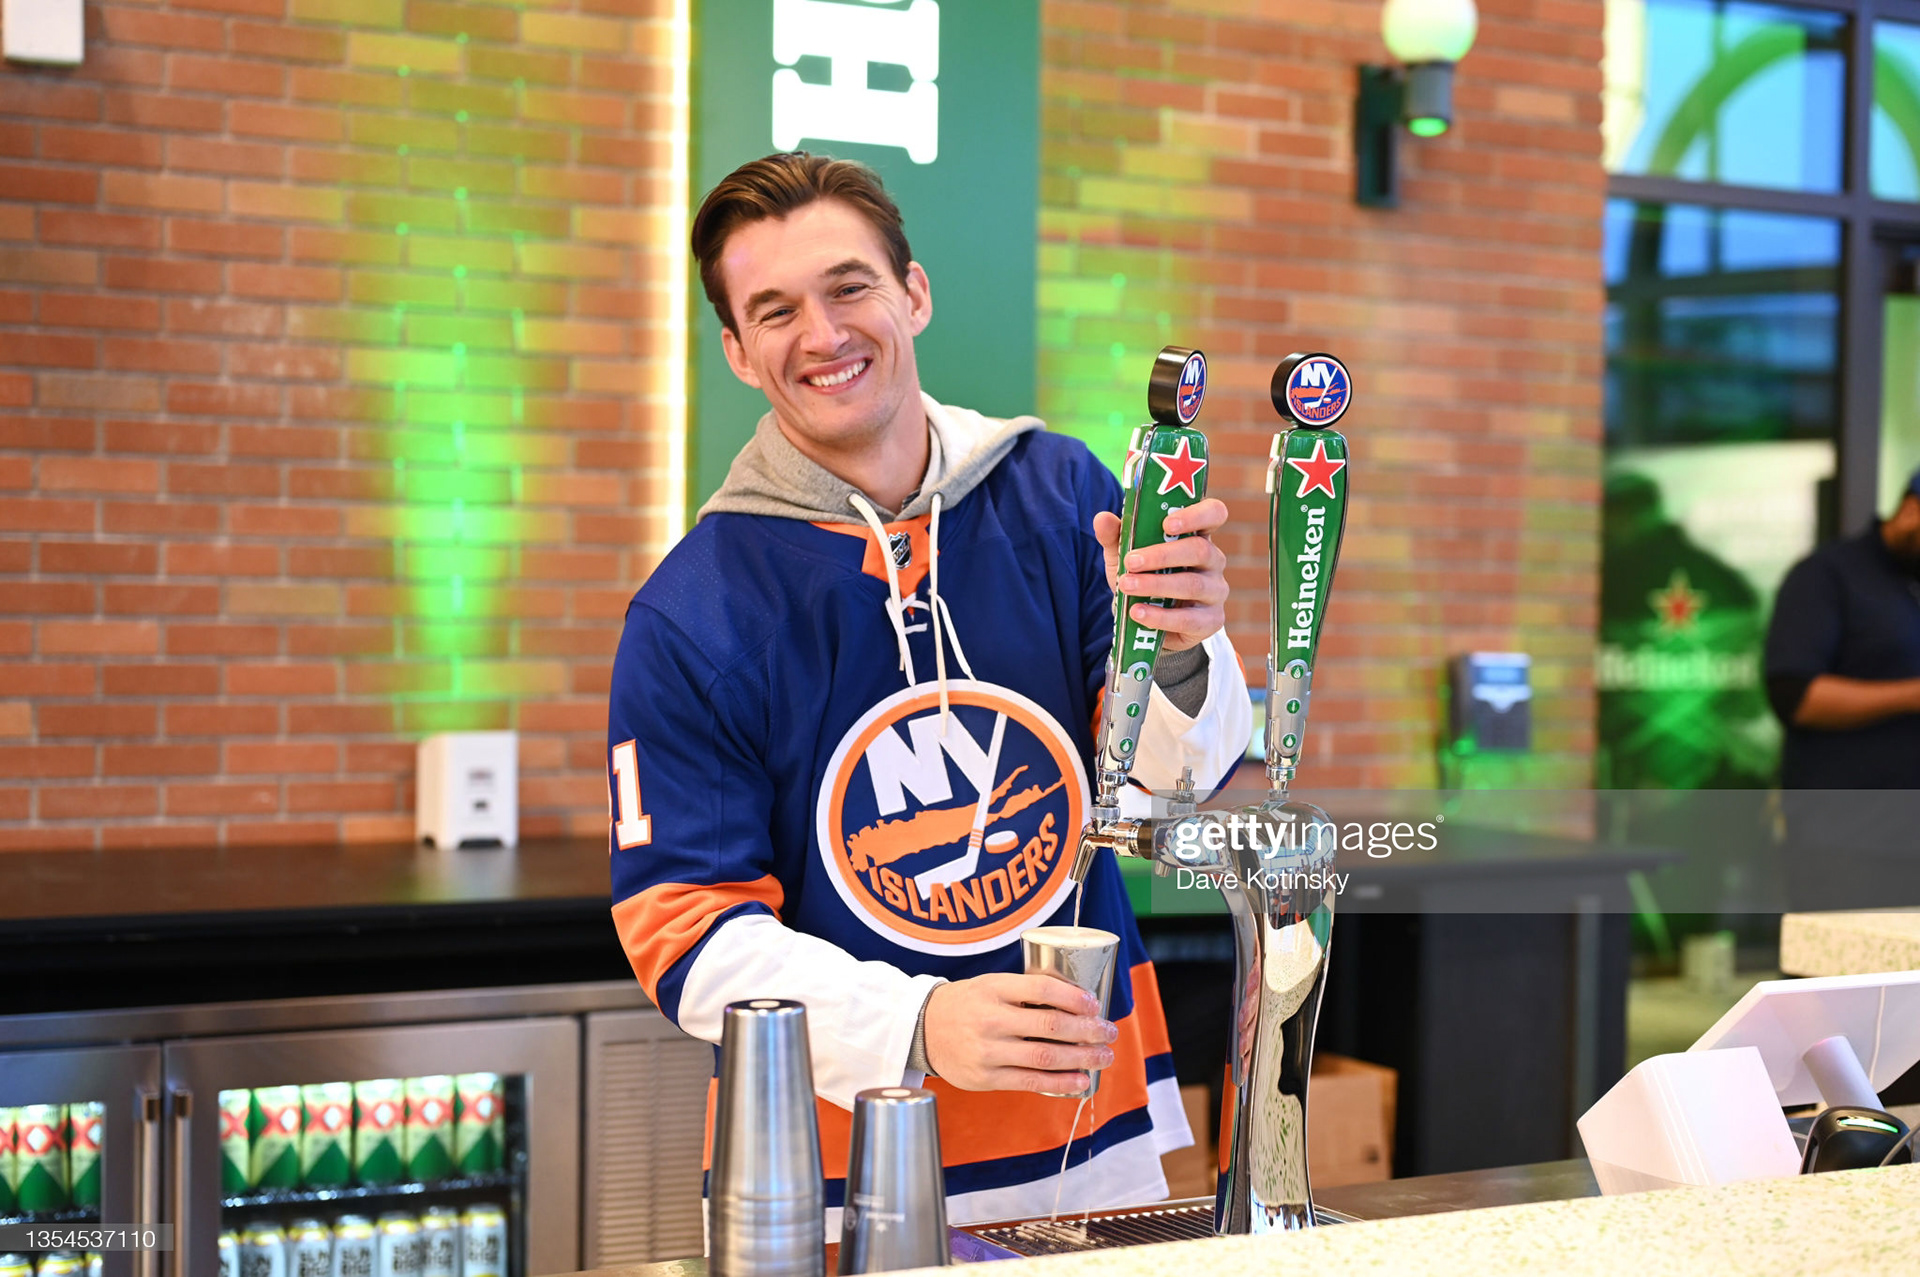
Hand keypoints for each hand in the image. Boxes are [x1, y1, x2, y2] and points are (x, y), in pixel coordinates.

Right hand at [920, 973, 1116, 1093]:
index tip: (1095, 1004)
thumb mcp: (990, 985)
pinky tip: (1081, 1080)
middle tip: (1110, 1031)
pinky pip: (1031, 1082)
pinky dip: (1061, 1082)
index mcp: (993, 988)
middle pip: (1050, 1025)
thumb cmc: (967, 1004)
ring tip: (1104, 1057)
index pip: (1042, 988)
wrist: (922, 1029)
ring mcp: (987, 1051)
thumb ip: (1025, 992)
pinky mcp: (986, 1078)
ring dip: (1082, 1058)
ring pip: (1045, 1056)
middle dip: (1088, 1030)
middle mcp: (990, 1019)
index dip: (1074, 997)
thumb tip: (1078, 1003)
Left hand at [1092, 497, 1229, 653]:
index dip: (1196, 515)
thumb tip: (1102, 519)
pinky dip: (1160, 617)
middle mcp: (1213, 560)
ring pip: (1193, 585)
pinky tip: (1137, 613)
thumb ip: (1114, 536)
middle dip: (1162, 555)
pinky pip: (1189, 619)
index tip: (1167, 524)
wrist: (1146, 623)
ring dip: (1156, 585)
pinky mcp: (1211, 621)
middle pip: (1200, 550)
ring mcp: (1216, 591)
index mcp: (1197, 534)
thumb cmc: (1142, 577)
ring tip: (1126, 586)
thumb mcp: (1124, 555)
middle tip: (1131, 562)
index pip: (1214, 513)